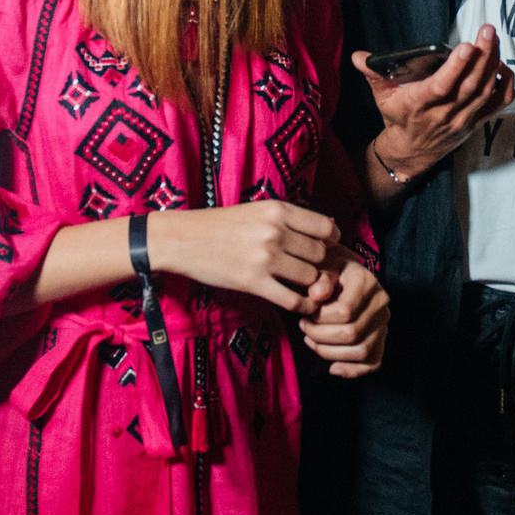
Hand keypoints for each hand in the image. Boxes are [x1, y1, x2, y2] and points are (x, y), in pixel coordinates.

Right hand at [147, 201, 337, 312]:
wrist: (182, 239)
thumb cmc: (220, 225)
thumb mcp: (257, 210)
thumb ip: (290, 218)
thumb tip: (329, 227)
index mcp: (278, 209)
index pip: (326, 228)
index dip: (331, 242)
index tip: (325, 250)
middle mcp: (275, 231)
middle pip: (321, 254)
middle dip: (320, 265)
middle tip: (312, 272)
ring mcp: (265, 257)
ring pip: (311, 277)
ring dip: (310, 285)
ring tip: (304, 287)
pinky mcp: (253, 282)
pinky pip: (293, 299)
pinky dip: (303, 305)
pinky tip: (300, 304)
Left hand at [296, 246, 387, 376]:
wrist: (342, 275)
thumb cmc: (329, 271)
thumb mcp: (322, 267)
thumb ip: (319, 279)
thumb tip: (316, 295)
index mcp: (367, 282)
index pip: (345, 312)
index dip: (320, 318)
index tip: (305, 313)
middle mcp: (380, 303)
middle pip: (351, 333)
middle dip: (320, 336)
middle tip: (304, 327)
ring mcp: (383, 323)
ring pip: (361, 351)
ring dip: (330, 352)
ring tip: (311, 341)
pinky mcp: (381, 339)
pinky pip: (373, 363)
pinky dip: (352, 370)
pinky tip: (333, 368)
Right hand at [352, 28, 514, 189]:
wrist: (412, 151)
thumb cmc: (398, 118)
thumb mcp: (381, 96)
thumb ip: (373, 73)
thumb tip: (358, 57)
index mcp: (418, 105)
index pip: (440, 86)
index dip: (455, 67)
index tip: (465, 46)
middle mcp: (444, 114)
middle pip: (469, 85)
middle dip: (481, 56)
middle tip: (487, 31)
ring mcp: (463, 119)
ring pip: (484, 91)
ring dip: (492, 63)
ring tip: (493, 39)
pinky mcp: (476, 122)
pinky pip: (497, 104)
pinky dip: (504, 84)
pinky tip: (501, 64)